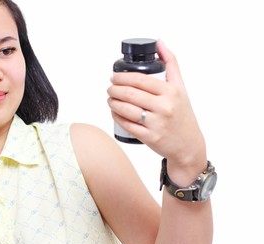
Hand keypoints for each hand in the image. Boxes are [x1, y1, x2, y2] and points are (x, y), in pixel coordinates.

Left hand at [107, 40, 205, 167]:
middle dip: (114, 89)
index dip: (123, 77)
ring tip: (110, 98)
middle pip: (130, 94)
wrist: (188, 144)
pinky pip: (127, 125)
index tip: (114, 77)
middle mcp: (165, 107)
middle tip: (110, 87)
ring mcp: (157, 123)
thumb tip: (159, 43)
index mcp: (171, 92)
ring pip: (126, 109)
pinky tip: (114, 112)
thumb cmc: (182, 114)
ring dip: (112, 102)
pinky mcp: (150, 137)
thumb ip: (171, 64)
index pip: (140, 80)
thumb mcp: (181, 88)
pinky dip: (117, 117)